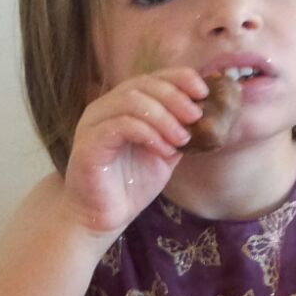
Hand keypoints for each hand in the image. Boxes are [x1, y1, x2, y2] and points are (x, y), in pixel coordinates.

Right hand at [62, 68, 208, 238]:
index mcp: (123, 105)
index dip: (180, 78)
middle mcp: (105, 107)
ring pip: (131, 101)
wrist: (102, 217)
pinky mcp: (88, 143)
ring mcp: (94, 123)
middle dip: (175, 97)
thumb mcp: (163, 155)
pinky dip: (148, 134)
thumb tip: (207, 116)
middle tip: (196, 116)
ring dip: (164, 117)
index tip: (203, 91)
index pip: (152, 78)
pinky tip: (164, 151)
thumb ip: (178, 132)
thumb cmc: (129, 186)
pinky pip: (120, 125)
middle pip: (142, 84)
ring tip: (182, 139)